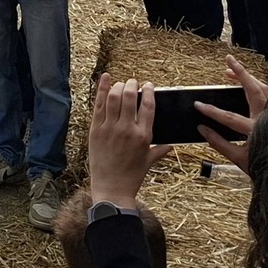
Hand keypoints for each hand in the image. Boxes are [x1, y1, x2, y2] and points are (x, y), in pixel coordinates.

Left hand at [87, 75, 167, 202]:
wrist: (112, 188)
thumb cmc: (132, 176)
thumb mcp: (149, 162)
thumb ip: (160, 150)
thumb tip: (171, 145)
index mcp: (143, 136)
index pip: (148, 106)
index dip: (149, 92)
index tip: (149, 85)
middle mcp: (127, 129)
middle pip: (130, 97)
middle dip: (133, 85)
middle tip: (134, 82)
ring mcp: (110, 128)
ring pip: (114, 98)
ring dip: (119, 86)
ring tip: (121, 84)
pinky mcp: (95, 129)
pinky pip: (99, 105)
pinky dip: (102, 89)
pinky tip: (106, 78)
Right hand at [197, 54, 267, 173]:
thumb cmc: (265, 167)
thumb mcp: (239, 160)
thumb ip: (219, 143)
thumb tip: (202, 128)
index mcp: (257, 131)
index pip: (230, 118)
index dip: (212, 111)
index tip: (198, 105)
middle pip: (253, 90)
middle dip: (239, 73)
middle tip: (228, 59)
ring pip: (264, 89)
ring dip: (248, 78)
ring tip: (232, 72)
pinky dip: (257, 86)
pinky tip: (248, 86)